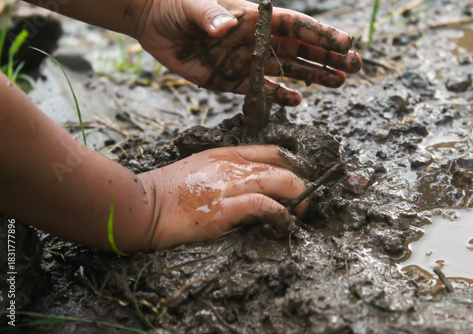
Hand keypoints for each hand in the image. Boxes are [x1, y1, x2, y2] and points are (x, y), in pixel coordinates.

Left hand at [137, 0, 361, 105]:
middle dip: (328, 56)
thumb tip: (227, 25)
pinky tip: (297, 101)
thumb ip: (210, 14)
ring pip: (288, 69)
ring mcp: (247, 61)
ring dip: (313, 76)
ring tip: (339, 82)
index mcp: (254, 18)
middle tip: (355, 66)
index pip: (294, 26)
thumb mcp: (192, 5)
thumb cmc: (175, 5)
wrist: (154, 22)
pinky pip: (262, 90)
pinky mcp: (232, 81)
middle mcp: (257, 40)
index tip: (345, 43)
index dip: (320, 34)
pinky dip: (279, 96)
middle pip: (300, 48)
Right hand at [138, 145, 306, 249]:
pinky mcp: (224, 207)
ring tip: (296, 218)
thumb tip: (253, 186)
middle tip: (302, 207)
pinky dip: (280, 215)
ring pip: (282, 181)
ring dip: (298, 201)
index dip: (294, 166)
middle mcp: (233, 165)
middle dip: (302, 187)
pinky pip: (264, 204)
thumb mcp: (201, 169)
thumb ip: (227, 172)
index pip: (274, 151)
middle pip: (285, 166)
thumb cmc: (169, 192)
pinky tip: (280, 226)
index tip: (300, 184)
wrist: (143, 205)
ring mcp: (229, 184)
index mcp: (228, 154)